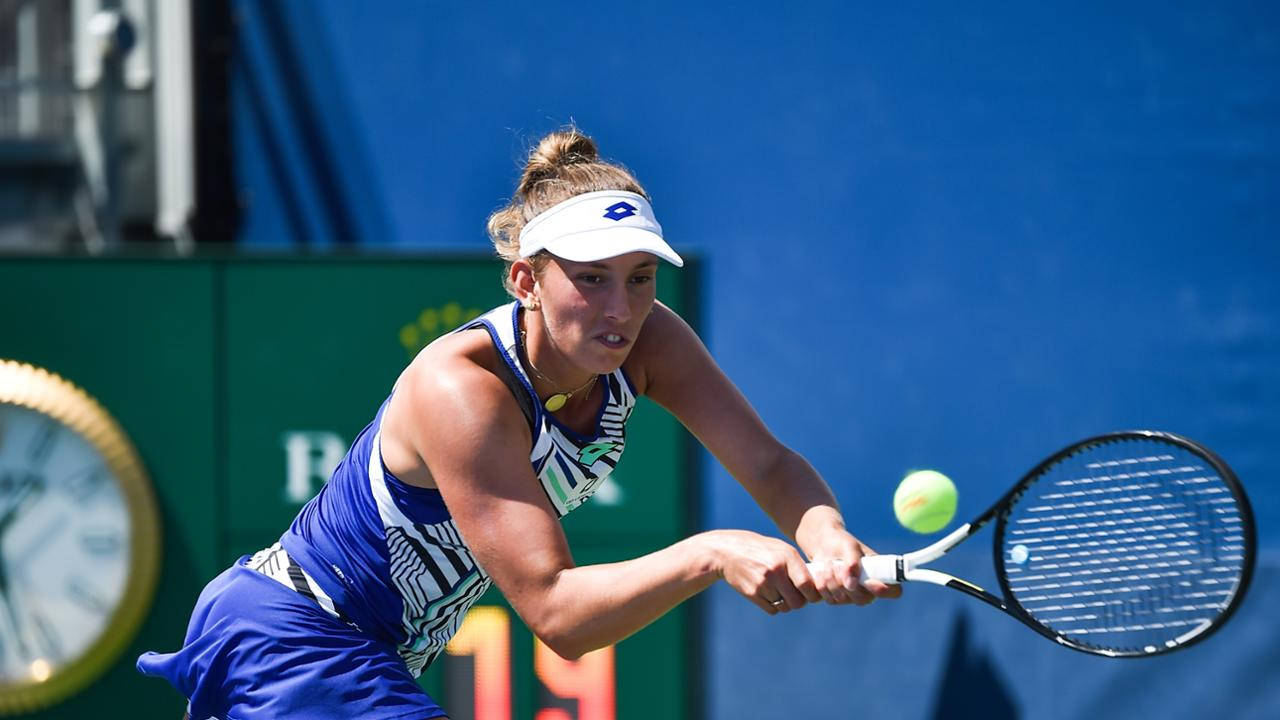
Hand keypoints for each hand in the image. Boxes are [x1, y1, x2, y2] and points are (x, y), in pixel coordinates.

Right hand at [702, 530, 821, 614]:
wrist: (728, 551)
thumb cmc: (760, 550)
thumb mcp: (780, 549)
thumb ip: (797, 566)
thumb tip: (816, 587)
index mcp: (787, 557)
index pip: (807, 585)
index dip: (812, 594)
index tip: (811, 595)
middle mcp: (776, 570)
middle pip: (797, 602)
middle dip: (798, 602)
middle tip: (795, 596)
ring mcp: (763, 583)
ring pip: (784, 606)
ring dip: (784, 603)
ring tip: (777, 590)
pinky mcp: (752, 593)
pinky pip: (772, 610)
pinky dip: (772, 606)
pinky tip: (767, 594)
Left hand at [801, 522, 901, 605]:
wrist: (825, 547)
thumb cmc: (843, 545)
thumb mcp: (849, 546)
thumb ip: (853, 563)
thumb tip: (851, 585)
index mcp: (881, 576)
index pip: (894, 591)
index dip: (885, 590)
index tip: (869, 581)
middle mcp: (869, 591)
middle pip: (862, 599)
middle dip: (846, 580)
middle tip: (837, 563)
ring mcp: (852, 598)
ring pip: (841, 598)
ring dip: (832, 578)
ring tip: (830, 563)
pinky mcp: (836, 600)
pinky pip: (828, 597)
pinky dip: (822, 583)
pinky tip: (823, 571)